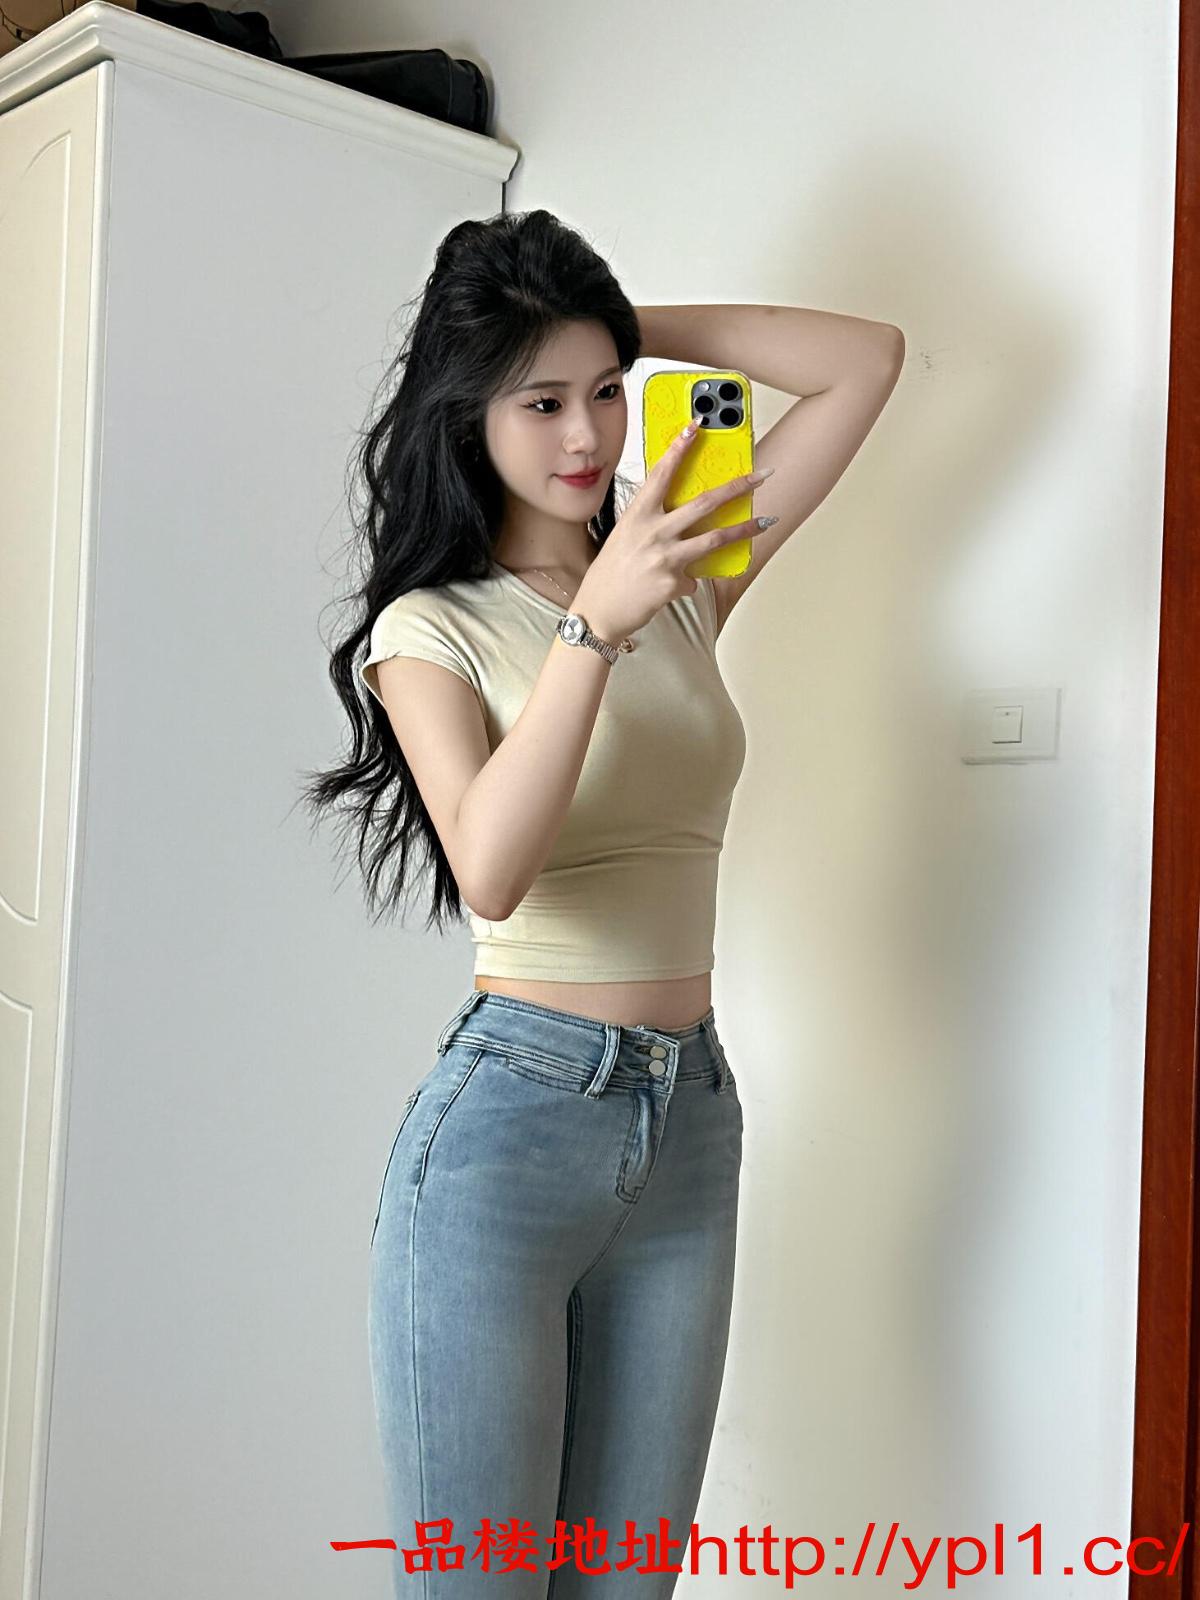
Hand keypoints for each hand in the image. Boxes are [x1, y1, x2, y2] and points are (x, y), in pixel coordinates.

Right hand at [575, 425, 768, 642]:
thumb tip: (683, 516)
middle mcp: (653, 532)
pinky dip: (687, 581)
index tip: (696, 427)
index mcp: (638, 515)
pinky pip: (694, 578)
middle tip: (761, 476)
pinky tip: (669, 588)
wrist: (599, 610)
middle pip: (704, 503)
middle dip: (737, 487)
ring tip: (765, 522)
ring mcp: (665, 557)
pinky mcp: (673, 583)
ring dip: (745, 529)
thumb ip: (652, 523)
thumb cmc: (612, 572)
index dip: (679, 449)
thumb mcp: (626, 536)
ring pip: (716, 538)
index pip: (661, 474)